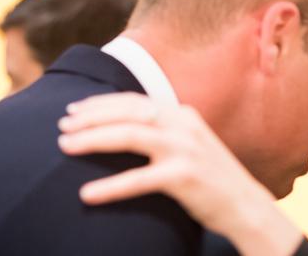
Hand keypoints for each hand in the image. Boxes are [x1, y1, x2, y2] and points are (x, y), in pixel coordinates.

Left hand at [58, 92, 301, 255]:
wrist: (245, 205)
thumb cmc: (212, 178)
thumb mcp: (191, 145)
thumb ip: (165, 132)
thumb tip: (126, 127)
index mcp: (183, 115)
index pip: (135, 101)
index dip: (102, 103)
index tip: (75, 110)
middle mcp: (184, 125)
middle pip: (128, 113)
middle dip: (90, 117)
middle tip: (62, 126)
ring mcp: (186, 149)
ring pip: (130, 136)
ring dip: (93, 139)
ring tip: (63, 146)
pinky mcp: (185, 176)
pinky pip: (139, 179)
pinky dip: (110, 187)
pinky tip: (87, 194)